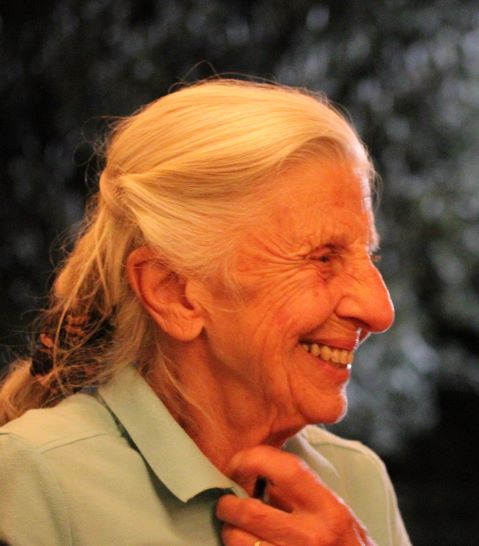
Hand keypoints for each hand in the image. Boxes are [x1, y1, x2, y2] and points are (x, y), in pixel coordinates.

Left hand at [216, 445, 375, 545]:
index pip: (287, 470)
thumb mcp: (335, 515)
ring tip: (232, 528)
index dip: (254, 459)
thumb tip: (260, 477)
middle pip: (250, 511)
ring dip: (229, 532)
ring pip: (239, 541)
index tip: (238, 463)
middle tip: (225, 503)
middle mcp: (313, 536)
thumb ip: (302, 494)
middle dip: (228, 505)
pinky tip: (244, 545)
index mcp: (329, 510)